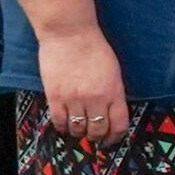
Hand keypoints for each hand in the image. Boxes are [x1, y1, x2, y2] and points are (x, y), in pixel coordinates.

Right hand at [36, 30, 131, 148]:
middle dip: (97, 137)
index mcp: (114, 92)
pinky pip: (59, 120)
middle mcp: (95, 99)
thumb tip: (111, 110)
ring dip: (79, 133)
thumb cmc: (94, 48)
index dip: (115, 137)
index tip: (111, 140)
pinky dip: (62, 126)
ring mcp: (74, 99)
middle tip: (94, 137)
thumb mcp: (114, 71)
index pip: (118, 124)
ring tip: (79, 132)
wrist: (70, 34)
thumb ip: (113, 91)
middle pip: (98, 129)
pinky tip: (64, 126)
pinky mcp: (55, 96)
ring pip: (78, 128)